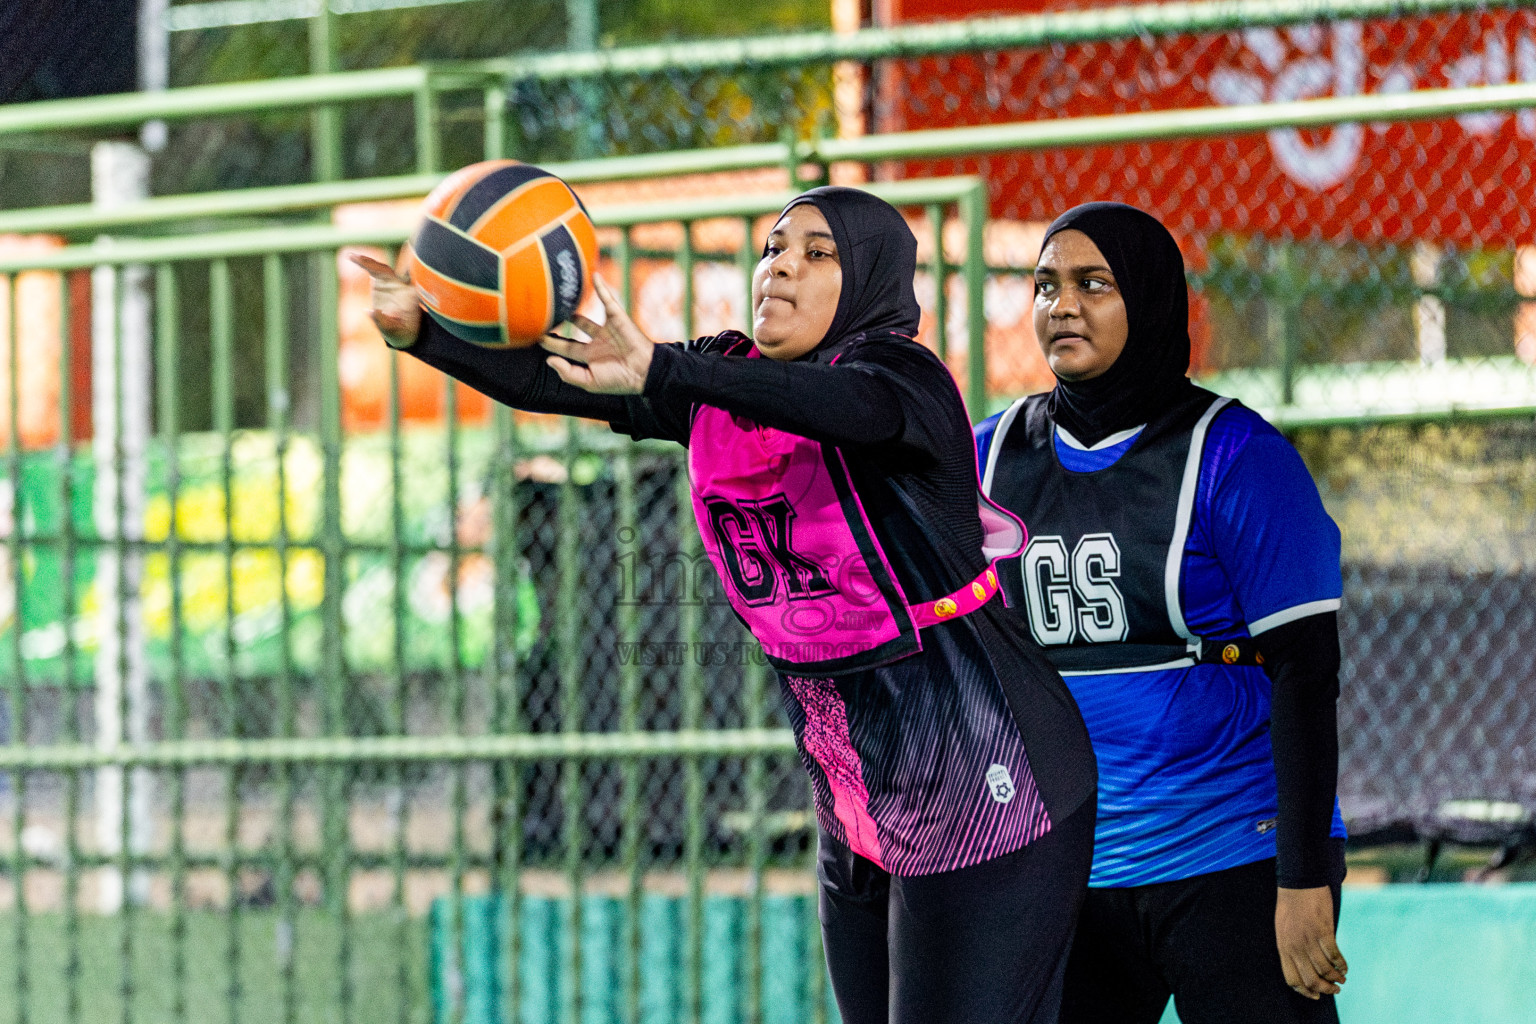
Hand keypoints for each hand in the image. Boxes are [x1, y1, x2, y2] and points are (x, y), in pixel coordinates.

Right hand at [349, 251, 420, 348]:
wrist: (404, 332)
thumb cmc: (403, 333)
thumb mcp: (395, 332)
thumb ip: (383, 323)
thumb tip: (369, 312)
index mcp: (408, 297)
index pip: (401, 281)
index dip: (393, 275)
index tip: (381, 270)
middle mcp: (401, 286)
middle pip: (388, 271)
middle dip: (374, 265)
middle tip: (359, 259)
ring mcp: (392, 283)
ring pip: (381, 268)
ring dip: (367, 261)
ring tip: (352, 256)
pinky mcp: (383, 283)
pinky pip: (373, 270)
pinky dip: (364, 263)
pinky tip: (352, 257)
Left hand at [539, 276, 654, 394]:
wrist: (643, 371)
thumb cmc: (619, 380)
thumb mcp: (589, 382)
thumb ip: (568, 373)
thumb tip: (549, 360)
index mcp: (590, 357)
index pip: (566, 347)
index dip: (552, 343)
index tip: (538, 336)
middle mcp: (597, 342)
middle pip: (574, 330)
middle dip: (561, 324)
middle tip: (545, 316)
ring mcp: (607, 329)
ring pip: (587, 316)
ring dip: (575, 307)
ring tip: (561, 297)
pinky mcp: (617, 318)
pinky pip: (608, 300)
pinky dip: (601, 288)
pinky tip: (594, 276)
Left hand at [1276, 886, 1347, 999]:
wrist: (1299, 882)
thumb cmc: (1292, 905)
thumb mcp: (1283, 928)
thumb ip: (1291, 947)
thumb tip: (1303, 965)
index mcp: (1283, 946)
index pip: (1292, 979)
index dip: (1306, 992)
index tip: (1317, 996)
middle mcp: (1294, 946)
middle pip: (1310, 979)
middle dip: (1325, 989)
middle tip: (1335, 990)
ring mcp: (1308, 938)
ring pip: (1324, 970)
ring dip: (1336, 978)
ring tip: (1342, 978)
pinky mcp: (1322, 930)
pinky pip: (1334, 955)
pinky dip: (1342, 964)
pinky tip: (1345, 966)